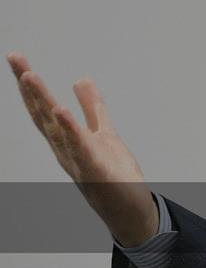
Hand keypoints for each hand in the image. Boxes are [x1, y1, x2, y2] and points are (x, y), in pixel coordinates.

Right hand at [7, 52, 158, 246]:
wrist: (127, 209)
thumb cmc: (112, 173)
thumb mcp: (103, 132)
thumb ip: (93, 108)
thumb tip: (80, 79)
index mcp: (65, 138)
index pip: (43, 107)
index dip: (30, 84)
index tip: (16, 59)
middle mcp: (65, 148)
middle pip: (43, 113)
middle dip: (29, 86)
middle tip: (15, 58)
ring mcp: (77, 159)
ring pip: (55, 127)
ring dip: (42, 102)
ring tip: (29, 76)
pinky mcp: (95, 170)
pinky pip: (80, 147)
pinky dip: (69, 129)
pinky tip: (60, 111)